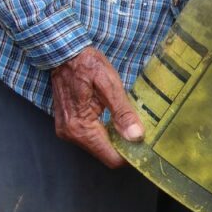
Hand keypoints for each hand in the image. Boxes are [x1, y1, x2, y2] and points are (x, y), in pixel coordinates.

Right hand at [50, 47, 143, 168]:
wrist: (64, 54)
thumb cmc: (87, 65)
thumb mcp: (109, 85)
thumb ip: (123, 112)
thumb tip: (136, 136)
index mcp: (80, 127)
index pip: (111, 157)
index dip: (130, 156)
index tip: (147, 147)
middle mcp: (71, 134)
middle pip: (106, 155)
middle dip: (125, 149)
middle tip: (144, 136)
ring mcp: (68, 131)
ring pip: (99, 148)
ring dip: (116, 141)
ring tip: (133, 128)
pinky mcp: (69, 125)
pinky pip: (92, 138)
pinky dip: (107, 134)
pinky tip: (118, 123)